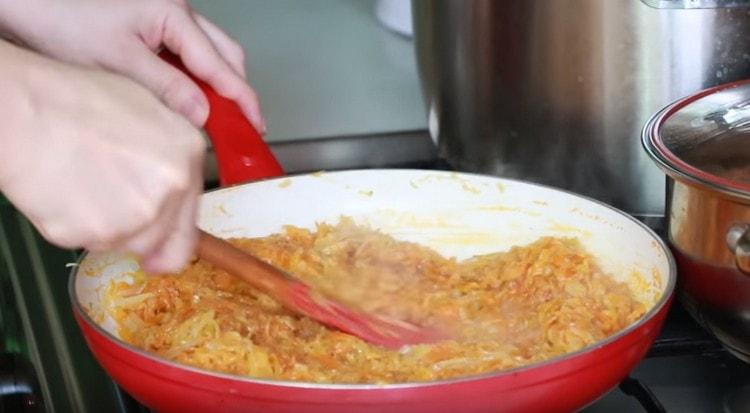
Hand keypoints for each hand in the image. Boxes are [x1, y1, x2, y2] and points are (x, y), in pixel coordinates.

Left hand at [0, 0, 264, 131]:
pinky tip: (190, 102)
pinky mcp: (155, 30)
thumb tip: (203, 114)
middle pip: (226, 56)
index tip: (256, 126)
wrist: (28, 4)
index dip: (242, 99)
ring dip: (218, 88)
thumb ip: (166, 86)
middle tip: (243, 127)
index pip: (220, 65)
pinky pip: (190, 57)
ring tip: (219, 121)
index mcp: (173, 16)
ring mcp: (167, 20)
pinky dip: (197, 82)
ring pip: (211, 56)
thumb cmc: (63, 19)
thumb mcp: (119, 60)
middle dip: (237, 92)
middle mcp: (178, 13)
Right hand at [0, 42, 204, 272]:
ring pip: (125, 244)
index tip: (163, 243)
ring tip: (84, 189)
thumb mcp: (144, 105)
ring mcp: (133, 218)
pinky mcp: (92, 235)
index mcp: (187, 155)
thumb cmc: (75, 100)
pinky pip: (88, 242)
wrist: (22, 111)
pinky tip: (65, 193)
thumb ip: (172, 148)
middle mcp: (168, 191)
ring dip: (110, 229)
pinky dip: (77, 227)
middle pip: (161, 241)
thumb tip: (181, 177)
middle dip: (141, 233)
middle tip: (111, 208)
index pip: (192, 219)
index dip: (173, 232)